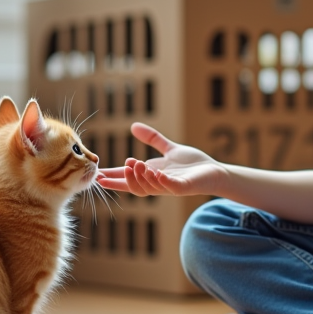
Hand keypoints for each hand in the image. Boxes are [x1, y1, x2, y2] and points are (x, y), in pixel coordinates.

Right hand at [96, 122, 230, 197]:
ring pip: (150, 187)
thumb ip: (152, 139)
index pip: (128, 179)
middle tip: (125, 164)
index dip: (114, 179)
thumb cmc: (192, 164)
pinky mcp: (185, 187)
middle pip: (136, 187)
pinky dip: (161, 181)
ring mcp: (171, 187)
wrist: (215, 172)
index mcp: (152, 175)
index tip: (98, 176)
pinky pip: (170, 186)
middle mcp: (158, 184)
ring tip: (137, 163)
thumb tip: (133, 126)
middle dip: (127, 178)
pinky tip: (156, 171)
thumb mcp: (168, 149)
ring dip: (142, 177)